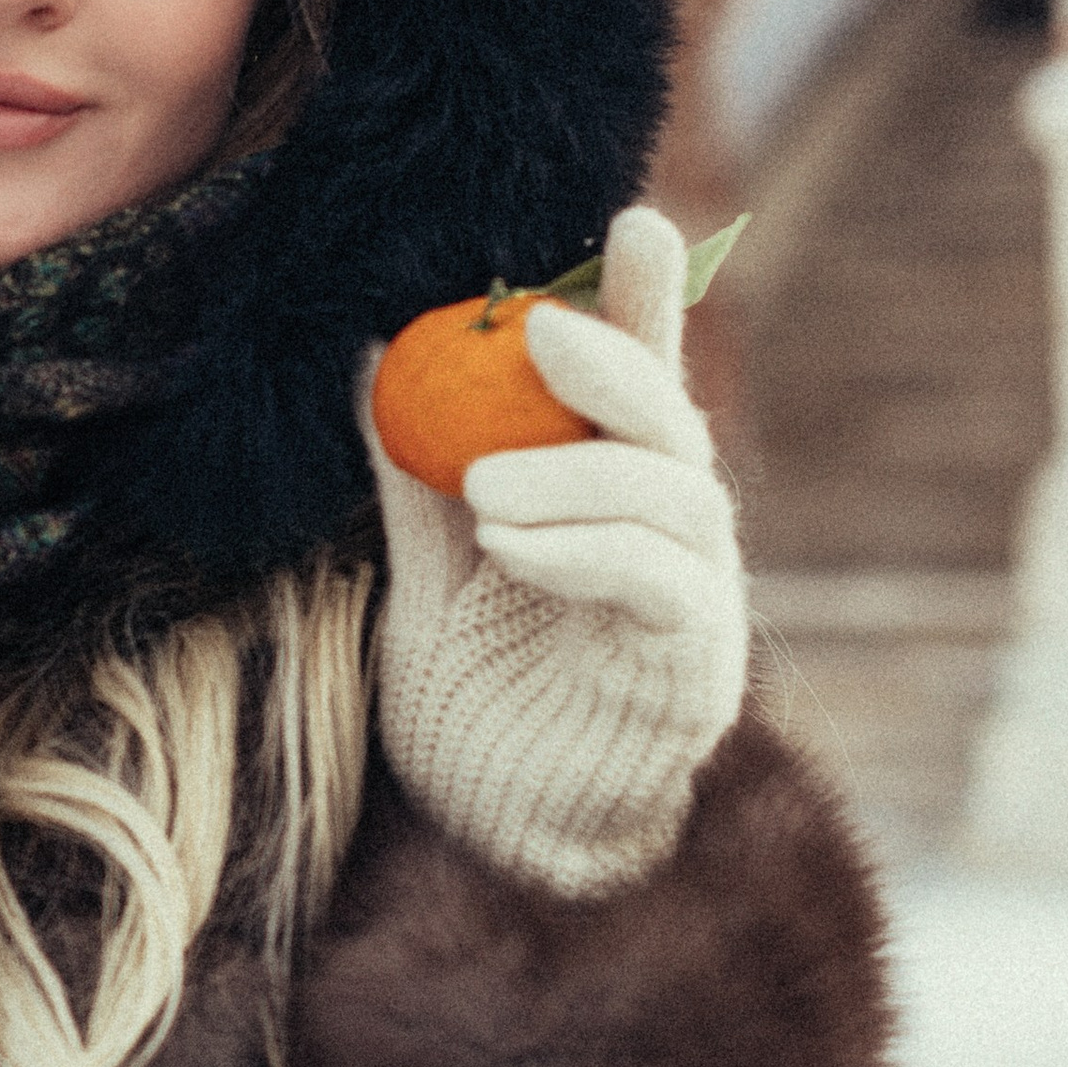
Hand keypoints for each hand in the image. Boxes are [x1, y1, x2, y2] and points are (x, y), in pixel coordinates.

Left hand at [363, 206, 747, 897]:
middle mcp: (670, 534)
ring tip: (484, 487)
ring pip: (673, 493)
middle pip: (669, 420)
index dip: (643, 303)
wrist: (501, 844)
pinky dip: (586, 547)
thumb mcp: (427, 576)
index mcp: (611, 496)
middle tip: (540, 322)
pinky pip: (659, 583)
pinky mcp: (694, 665)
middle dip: (618, 357)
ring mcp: (696, 598)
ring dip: (577, 471)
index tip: (629, 222)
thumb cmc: (473, 709)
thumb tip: (372, 353)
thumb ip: (413, 477)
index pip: (634, 381)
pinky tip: (511, 542)